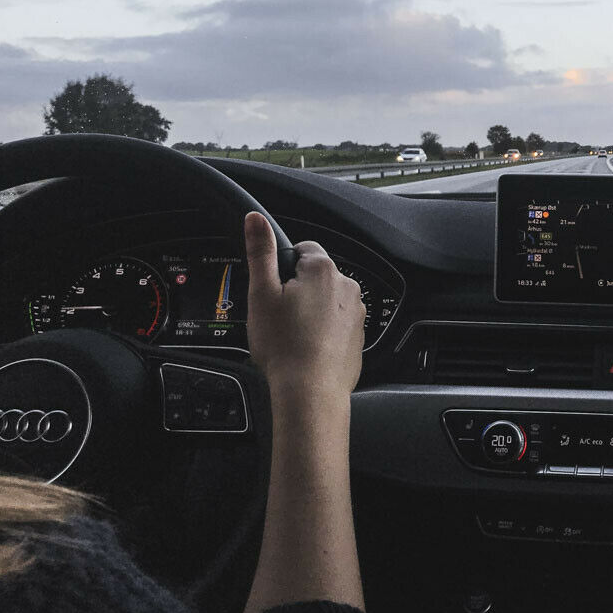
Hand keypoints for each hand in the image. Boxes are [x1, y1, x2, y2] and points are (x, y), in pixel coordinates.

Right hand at [243, 212, 364, 398]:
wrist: (310, 392)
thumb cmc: (285, 346)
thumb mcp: (262, 293)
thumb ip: (260, 252)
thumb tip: (255, 220)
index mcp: (323, 269)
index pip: (302, 248)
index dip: (282, 266)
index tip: (272, 287)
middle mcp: (347, 286)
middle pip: (314, 276)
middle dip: (296, 290)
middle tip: (277, 315)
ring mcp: (356, 312)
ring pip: (326, 301)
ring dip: (310, 311)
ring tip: (291, 336)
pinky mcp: (358, 335)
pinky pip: (336, 324)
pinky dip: (322, 332)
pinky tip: (306, 348)